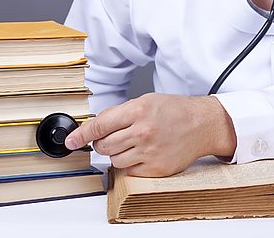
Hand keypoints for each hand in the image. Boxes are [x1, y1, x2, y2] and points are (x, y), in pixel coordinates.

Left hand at [64, 93, 236, 176]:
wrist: (203, 124)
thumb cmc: (176, 111)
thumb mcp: (147, 100)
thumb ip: (120, 113)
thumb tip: (95, 127)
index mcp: (139, 110)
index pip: (100, 125)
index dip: (81, 135)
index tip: (70, 141)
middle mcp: (143, 131)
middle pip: (104, 146)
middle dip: (102, 143)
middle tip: (113, 137)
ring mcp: (150, 151)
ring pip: (114, 160)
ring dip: (117, 154)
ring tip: (133, 143)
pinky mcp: (156, 168)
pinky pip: (129, 171)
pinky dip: (130, 164)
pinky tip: (142, 153)